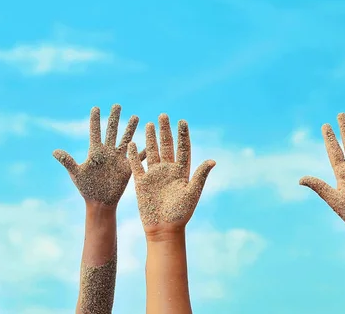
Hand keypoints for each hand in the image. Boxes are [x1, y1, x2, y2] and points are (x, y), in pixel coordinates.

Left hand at [53, 104, 144, 206]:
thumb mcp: (76, 174)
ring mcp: (118, 159)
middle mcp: (107, 152)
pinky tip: (150, 140)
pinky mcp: (127, 168)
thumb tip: (54, 151)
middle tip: (117, 105)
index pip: (95, 132)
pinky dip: (142, 150)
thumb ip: (67, 161)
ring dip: (130, 128)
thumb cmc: (86, 188)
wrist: (99, 202)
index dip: (95, 120)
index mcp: (95, 152)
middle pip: (112, 131)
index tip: (96, 107)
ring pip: (126, 139)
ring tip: (136, 116)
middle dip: (114, 118)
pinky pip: (136, 156)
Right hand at [127, 114, 215, 235]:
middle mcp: (168, 171)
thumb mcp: (192, 193)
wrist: (163, 229)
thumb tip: (213, 160)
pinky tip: (132, 143)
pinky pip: (137, 165)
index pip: (182, 149)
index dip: (183, 135)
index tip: (182, 121)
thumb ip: (200, 176)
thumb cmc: (181, 214)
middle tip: (163, 115)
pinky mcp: (142, 182)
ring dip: (151, 138)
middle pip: (166, 146)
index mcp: (182, 172)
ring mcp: (155, 175)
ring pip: (152, 152)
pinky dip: (134, 155)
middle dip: (165, 131)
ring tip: (149, 124)